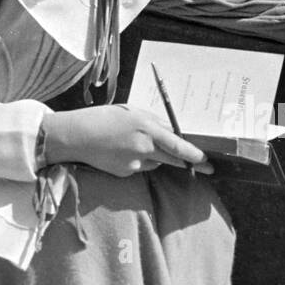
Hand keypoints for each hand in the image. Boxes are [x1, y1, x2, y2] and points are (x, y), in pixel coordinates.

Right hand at [43, 105, 212, 177]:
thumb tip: (173, 132)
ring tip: (130, 142)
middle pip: (174, 159)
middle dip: (191, 163)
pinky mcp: (126, 172)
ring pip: (155, 161)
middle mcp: (144, 148)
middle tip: (209, 167)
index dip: (195, 154)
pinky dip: (137, 159)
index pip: (178, 145)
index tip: (208, 160)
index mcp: (147, 129)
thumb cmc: (104, 118)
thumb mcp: (132, 112)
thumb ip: (155, 122)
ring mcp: (135, 163)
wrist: (75, 136)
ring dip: (154, 154)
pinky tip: (120, 150)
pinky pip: (140, 166)